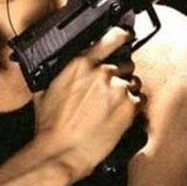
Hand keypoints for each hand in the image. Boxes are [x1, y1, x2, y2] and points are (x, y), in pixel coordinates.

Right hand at [33, 26, 143, 179]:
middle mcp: (102, 72)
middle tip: (108, 89)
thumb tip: (62, 66)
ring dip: (126, 91)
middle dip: (119, 73)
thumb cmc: (51, 123)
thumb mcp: (46, 87)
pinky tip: (119, 116)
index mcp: (80, 63)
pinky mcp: (129, 108)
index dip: (121, 35)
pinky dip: (133, 107)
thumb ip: (60, 71)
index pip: (110, 38)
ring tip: (111, 106)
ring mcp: (118, 89)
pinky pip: (141, 100)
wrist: (62, 150)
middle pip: (125, 62)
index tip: (126, 35)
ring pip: (133, 82)